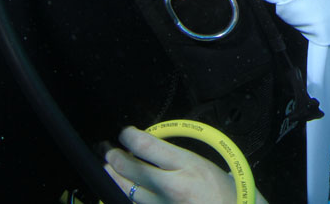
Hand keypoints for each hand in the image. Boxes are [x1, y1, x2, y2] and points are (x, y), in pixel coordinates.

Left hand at [104, 126, 248, 203]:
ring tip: (111, 167)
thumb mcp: (200, 162)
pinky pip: (135, 203)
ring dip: (114, 176)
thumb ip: (171, 155)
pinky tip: (125, 187)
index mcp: (186, 165)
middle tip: (109, 150)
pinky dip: (127, 193)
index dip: (128, 136)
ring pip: (125, 189)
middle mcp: (171, 185)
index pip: (145, 145)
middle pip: (128, 167)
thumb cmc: (220, 188)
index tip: (126, 133)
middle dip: (113, 156)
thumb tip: (145, 146)